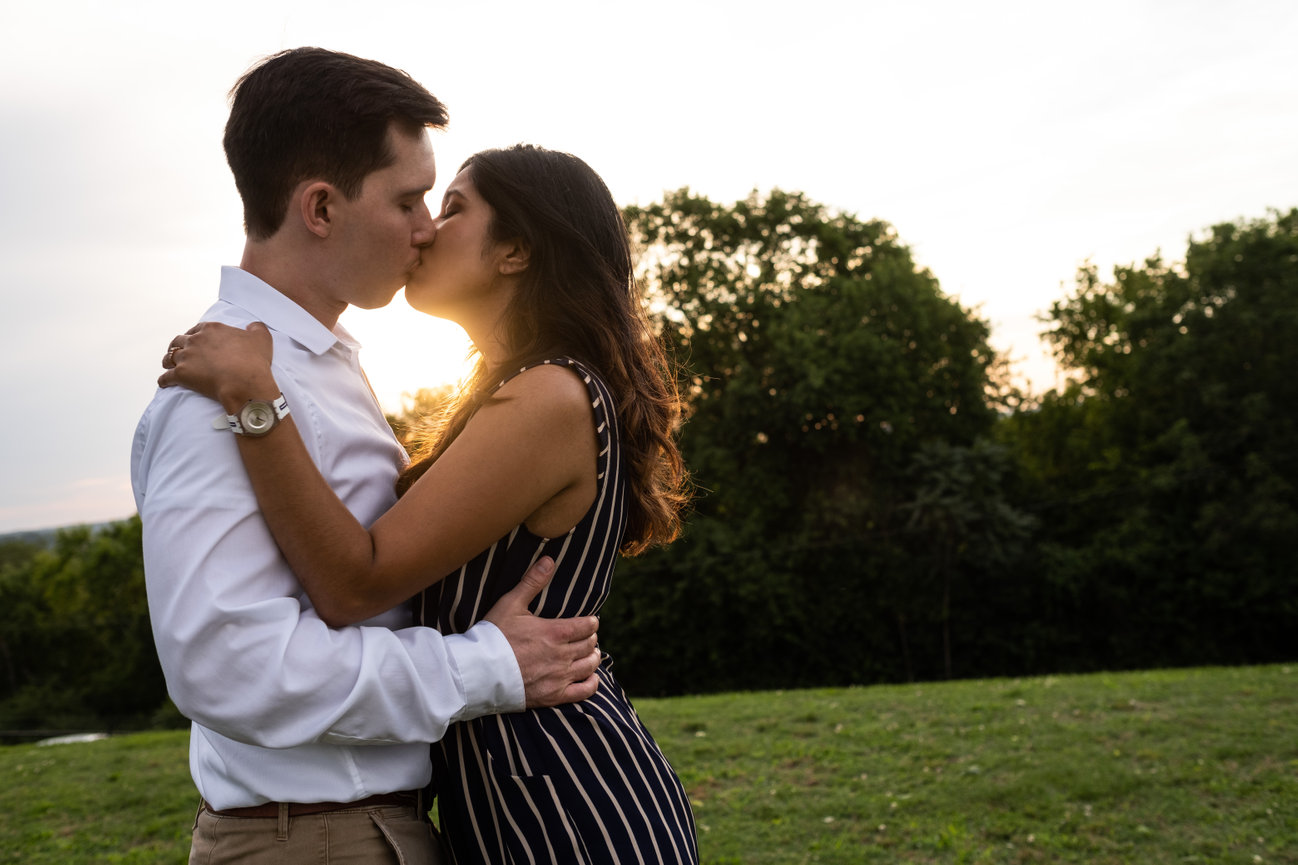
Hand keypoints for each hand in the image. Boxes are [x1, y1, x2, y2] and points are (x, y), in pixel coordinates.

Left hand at [159, 322, 276, 408]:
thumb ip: (256, 328)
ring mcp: (186, 357)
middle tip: (180, 352)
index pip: (196, 329)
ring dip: (168, 361)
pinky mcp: (181, 375)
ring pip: (168, 357)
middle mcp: (195, 340)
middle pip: (178, 341)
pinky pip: (166, 378)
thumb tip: (251, 325)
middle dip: (178, 346)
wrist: (244, 382)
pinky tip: (163, 383)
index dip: (195, 335)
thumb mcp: (261, 338)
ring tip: (168, 366)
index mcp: (211, 329)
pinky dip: (163, 381)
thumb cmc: (254, 361)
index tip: (196, 340)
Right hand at [484, 557, 601, 707]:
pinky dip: (591, 683)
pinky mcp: (553, 696)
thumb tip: (549, 560)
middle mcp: (562, 655)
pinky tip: (589, 678)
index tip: (589, 622)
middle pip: (590, 645)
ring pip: (589, 666)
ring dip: (592, 658)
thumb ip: (532, 582)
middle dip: (590, 638)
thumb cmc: (493, 635)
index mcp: (555, 632)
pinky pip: (584, 692)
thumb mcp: (511, 603)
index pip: (588, 626)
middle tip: (585, 637)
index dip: (591, 622)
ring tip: (589, 654)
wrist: (478, 671)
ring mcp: (558, 677)